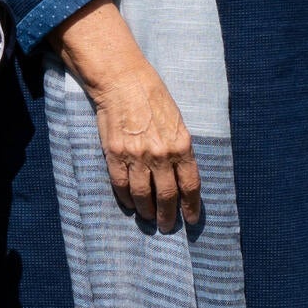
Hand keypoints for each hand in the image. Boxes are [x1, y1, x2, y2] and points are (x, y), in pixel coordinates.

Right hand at [50, 0, 198, 230]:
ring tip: (148, 218)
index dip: (191, 206)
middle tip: (166, 225)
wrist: (123, 82)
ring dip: (146, 211)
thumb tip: (181, 176)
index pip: (190, 185)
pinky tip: (130, 204)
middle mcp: (161, 154)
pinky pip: (121, 186)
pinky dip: (126, 199)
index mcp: (182, 145)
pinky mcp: (115, 155)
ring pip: (142, 195)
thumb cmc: (153, 98)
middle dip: (167, 215)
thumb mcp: (177, 122)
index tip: (191, 220)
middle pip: (166, 196)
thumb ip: (180, 149)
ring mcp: (137, 156)